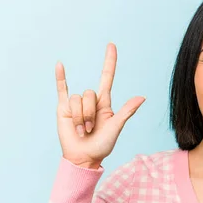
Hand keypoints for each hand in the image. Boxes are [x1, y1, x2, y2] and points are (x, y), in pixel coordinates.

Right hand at [55, 43, 144, 167]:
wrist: (83, 157)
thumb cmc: (102, 145)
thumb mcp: (116, 128)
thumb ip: (127, 111)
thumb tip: (143, 97)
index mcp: (105, 103)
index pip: (107, 77)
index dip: (109, 62)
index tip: (111, 45)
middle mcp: (91, 101)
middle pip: (90, 93)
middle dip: (89, 114)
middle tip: (89, 130)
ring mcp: (76, 104)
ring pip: (77, 99)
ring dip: (79, 117)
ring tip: (81, 131)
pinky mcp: (63, 108)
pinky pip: (62, 89)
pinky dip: (61, 78)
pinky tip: (60, 65)